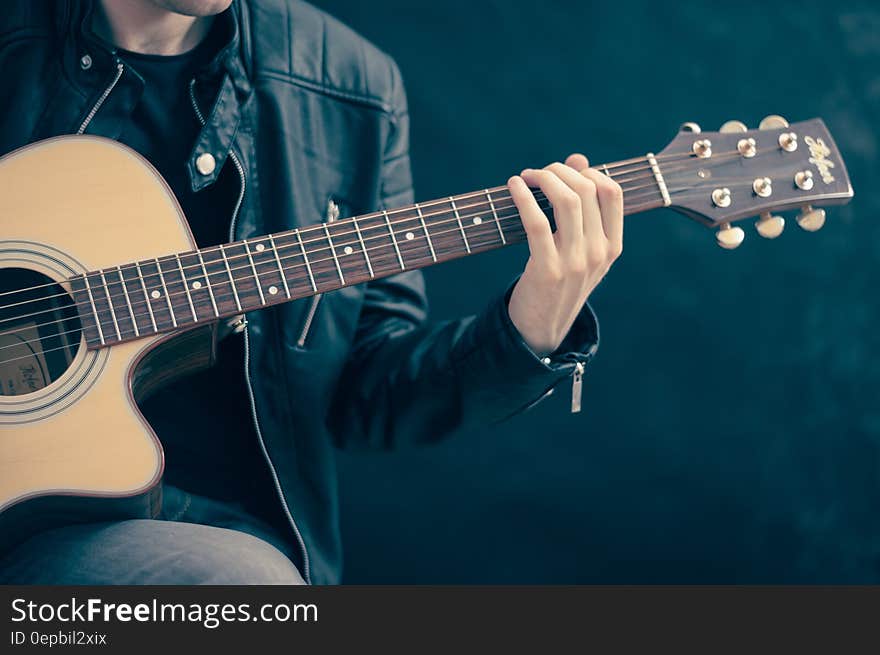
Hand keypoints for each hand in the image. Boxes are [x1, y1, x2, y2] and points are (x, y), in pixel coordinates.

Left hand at [506, 154, 622, 355]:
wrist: (542, 328)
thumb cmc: (558, 281)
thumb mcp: (579, 248)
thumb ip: (583, 207)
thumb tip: (578, 159)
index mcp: (613, 246)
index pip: (613, 193)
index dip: (588, 172)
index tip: (565, 171)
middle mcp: (599, 253)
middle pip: (587, 190)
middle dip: (559, 171)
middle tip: (538, 173)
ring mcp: (575, 263)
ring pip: (567, 201)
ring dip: (544, 178)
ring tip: (526, 177)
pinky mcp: (547, 270)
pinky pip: (536, 222)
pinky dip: (523, 197)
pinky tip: (514, 186)